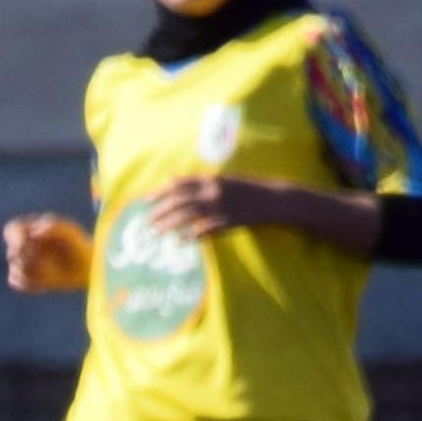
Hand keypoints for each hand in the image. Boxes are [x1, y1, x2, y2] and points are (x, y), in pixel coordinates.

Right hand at [1, 212, 90, 293]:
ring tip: (51, 274)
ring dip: (31, 273)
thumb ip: (53, 227)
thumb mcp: (70, 233)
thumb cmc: (79, 246)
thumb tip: (33, 234)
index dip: (14, 238)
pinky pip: (15, 282)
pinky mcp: (25, 278)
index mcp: (32, 229)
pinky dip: (29, 283)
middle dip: (28, 259)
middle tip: (46, 262)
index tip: (24, 245)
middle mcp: (25, 245)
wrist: (87, 268)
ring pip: (14, 269)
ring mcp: (24, 262)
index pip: (12, 229)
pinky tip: (46, 283)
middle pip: (12, 252)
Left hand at [134, 172, 253, 241]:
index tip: (146, 200)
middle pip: (179, 201)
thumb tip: (172, 179)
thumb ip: (199, 181)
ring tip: (156, 233)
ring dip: (169, 225)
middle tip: (147, 222)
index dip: (160, 192)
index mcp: (211, 179)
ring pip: (187, 216)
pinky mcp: (229, 222)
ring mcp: (221, 207)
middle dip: (160, 211)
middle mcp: (213, 191)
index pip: (180, 184)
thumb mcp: (223, 180)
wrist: (275, 199)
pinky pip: (205, 229)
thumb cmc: (248, 189)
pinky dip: (190, 235)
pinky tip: (179, 241)